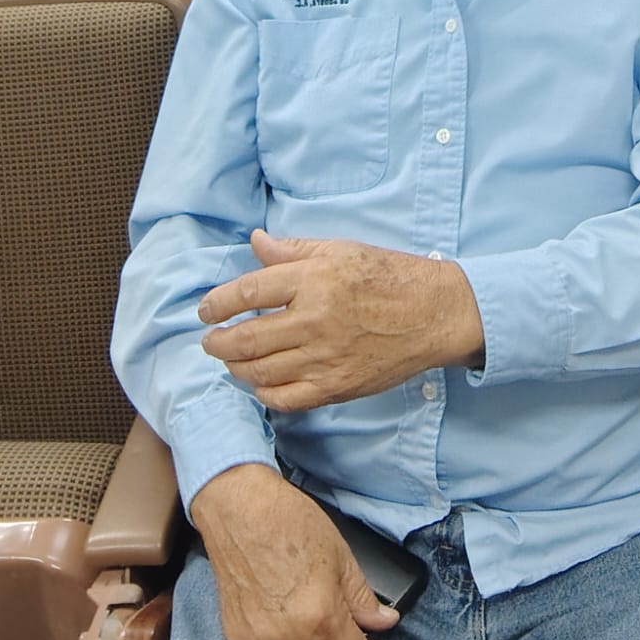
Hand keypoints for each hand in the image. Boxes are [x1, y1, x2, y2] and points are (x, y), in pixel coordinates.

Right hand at [193, 464, 398, 639]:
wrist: (238, 507)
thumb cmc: (286, 520)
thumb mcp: (339, 553)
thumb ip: (362, 596)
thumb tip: (384, 621)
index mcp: (322, 617)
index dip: (359, 637)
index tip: (357, 629)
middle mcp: (290, 637)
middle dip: (334, 636)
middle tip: (329, 613)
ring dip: (307, 638)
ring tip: (303, 609)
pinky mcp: (237, 638)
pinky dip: (279, 638)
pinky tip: (281, 614)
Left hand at [200, 230, 484, 410]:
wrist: (433, 313)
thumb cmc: (388, 275)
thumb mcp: (340, 250)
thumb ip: (293, 250)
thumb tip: (255, 241)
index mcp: (313, 279)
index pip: (247, 292)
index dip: (217, 303)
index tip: (205, 309)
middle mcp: (314, 319)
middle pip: (245, 338)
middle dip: (217, 342)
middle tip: (209, 340)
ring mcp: (325, 358)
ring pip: (260, 372)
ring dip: (235, 368)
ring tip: (230, 360)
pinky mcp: (337, 387)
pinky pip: (286, 398)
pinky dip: (265, 393)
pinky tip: (260, 383)